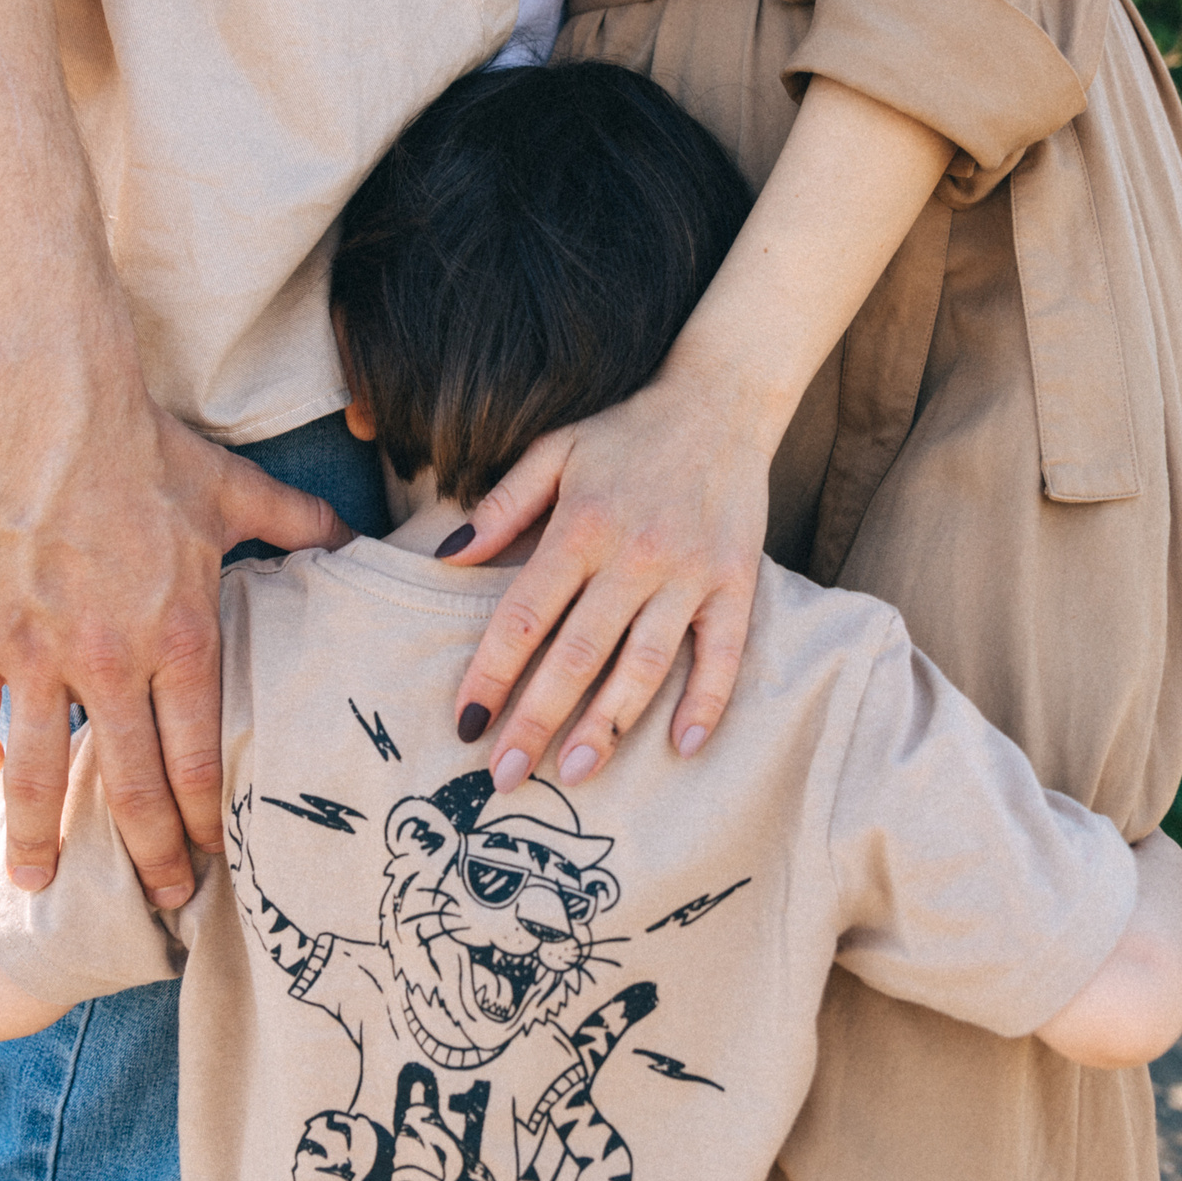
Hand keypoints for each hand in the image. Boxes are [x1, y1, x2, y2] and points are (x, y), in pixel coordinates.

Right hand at [0, 357, 346, 907]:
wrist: (45, 399)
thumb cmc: (144, 443)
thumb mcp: (234, 486)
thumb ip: (295, 523)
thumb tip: (355, 532)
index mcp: (181, 635)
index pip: (198, 759)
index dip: (202, 823)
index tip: (207, 866)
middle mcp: (111, 659)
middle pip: (131, 786)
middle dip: (146, 856)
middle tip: (156, 904)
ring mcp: (37, 651)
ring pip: (39, 771)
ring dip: (39, 834)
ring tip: (35, 880)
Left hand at [444, 363, 772, 790]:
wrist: (723, 401)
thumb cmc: (627, 432)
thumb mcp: (555, 451)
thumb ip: (502, 506)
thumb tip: (445, 556)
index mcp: (582, 526)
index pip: (525, 616)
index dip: (491, 674)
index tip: (465, 725)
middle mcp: (635, 556)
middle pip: (577, 654)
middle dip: (537, 721)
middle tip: (505, 779)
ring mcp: (690, 573)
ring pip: (645, 663)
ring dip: (610, 723)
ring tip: (577, 772)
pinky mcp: (736, 583)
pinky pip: (724, 654)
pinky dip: (706, 702)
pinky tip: (682, 747)